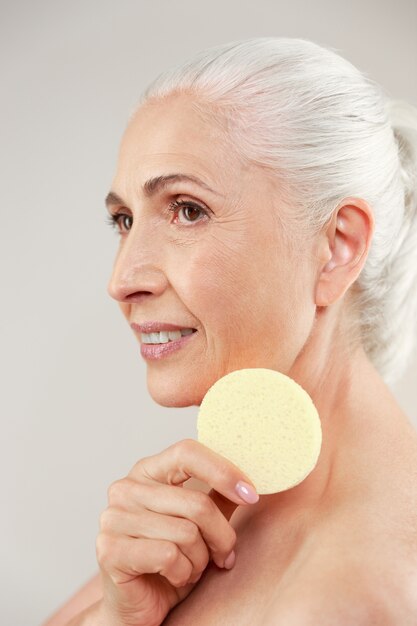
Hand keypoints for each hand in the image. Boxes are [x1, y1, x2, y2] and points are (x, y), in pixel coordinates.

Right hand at [96, 438, 258, 625]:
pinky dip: (182, 572)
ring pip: (186, 532)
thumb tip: (248, 481)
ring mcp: (114, 517)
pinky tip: (174, 576)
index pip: (187, 452)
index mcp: (148, 471)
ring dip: (200, 559)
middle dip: (221, 536)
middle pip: (197, 502)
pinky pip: (168, 555)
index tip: (251, 494)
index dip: (223, 471)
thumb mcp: (200, 525)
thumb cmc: (169, 561)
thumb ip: (218, 498)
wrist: (137, 606)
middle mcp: (126, 488)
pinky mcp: (109, 549)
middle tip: (224, 554)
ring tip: (190, 567)